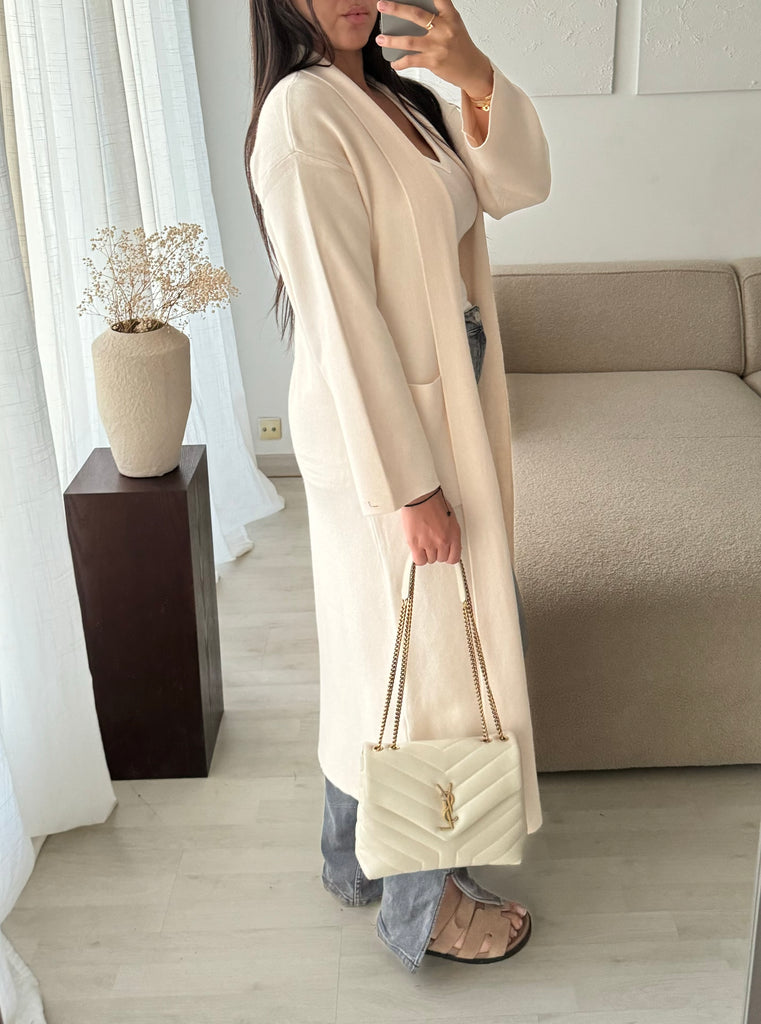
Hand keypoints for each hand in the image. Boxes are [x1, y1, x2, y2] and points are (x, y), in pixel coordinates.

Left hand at [375, 0, 493, 97]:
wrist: (473, 70)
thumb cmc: (460, 46)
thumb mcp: (454, 25)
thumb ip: (438, 16)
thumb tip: (412, 13)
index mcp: (450, 16)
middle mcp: (444, 29)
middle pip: (417, 15)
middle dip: (396, 9)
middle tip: (381, 5)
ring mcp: (438, 46)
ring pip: (410, 41)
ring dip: (392, 40)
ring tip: (380, 39)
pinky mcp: (434, 62)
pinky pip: (412, 61)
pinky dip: (400, 63)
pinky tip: (394, 63)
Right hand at [400, 488, 461, 565]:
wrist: (420, 496)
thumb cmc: (433, 501)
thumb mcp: (450, 518)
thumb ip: (450, 533)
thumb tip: (449, 542)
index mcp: (454, 534)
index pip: (454, 557)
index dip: (448, 557)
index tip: (444, 554)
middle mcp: (443, 540)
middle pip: (441, 559)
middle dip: (436, 552)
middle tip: (431, 543)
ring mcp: (429, 543)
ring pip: (430, 560)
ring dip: (426, 553)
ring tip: (423, 541)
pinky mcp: (416, 544)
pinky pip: (419, 560)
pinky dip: (418, 556)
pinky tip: (417, 549)